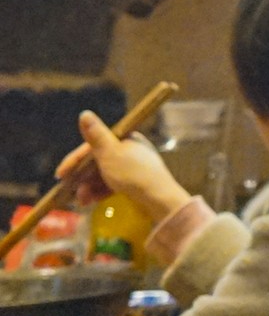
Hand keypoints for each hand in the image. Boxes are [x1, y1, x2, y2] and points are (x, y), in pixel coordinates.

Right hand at [57, 113, 192, 223]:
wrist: (161, 201)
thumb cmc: (133, 174)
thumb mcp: (110, 153)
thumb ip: (95, 135)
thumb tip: (85, 113)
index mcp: (127, 139)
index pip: (93, 146)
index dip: (74, 160)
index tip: (60, 175)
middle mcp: (131, 151)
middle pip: (97, 162)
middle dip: (81, 178)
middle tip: (69, 190)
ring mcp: (134, 168)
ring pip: (103, 175)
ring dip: (88, 187)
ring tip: (81, 200)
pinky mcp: (136, 184)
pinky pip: (112, 185)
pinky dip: (100, 192)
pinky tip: (89, 201)